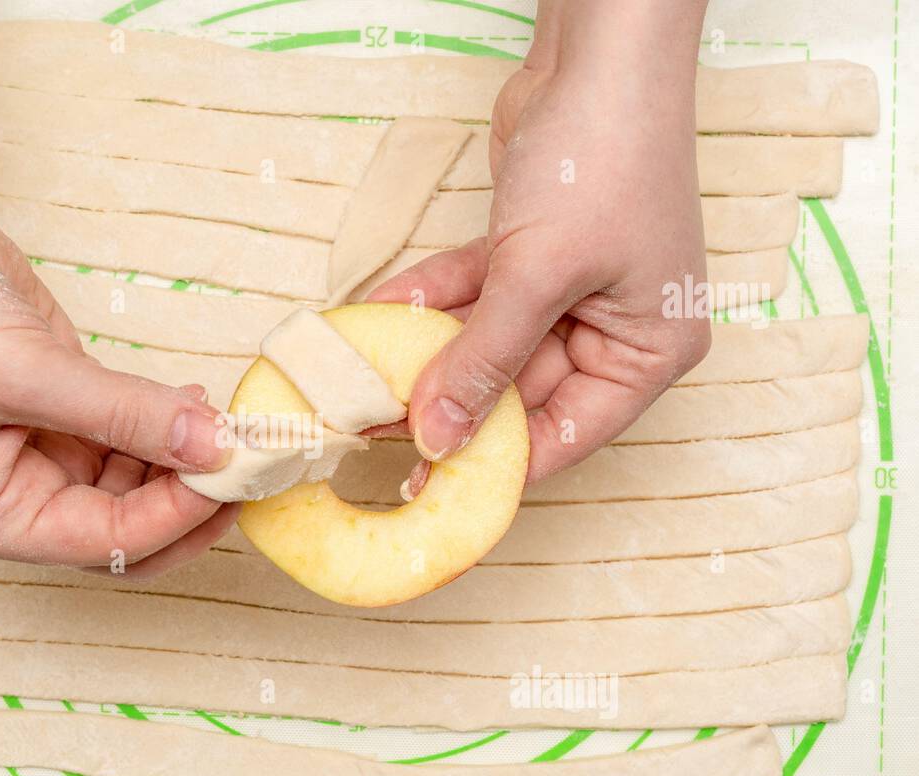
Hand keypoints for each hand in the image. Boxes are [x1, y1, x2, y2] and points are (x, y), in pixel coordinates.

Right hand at [0, 194, 237, 577]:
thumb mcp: (25, 371)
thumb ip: (124, 412)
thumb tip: (215, 444)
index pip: (108, 542)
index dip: (176, 513)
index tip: (233, 471)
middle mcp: (20, 501)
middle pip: (129, 527)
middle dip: (189, 498)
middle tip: (251, 461)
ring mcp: (44, 456)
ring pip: (138, 484)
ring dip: (185, 459)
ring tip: (228, 420)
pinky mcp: (64, 413)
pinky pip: (130, 437)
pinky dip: (166, 425)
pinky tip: (196, 402)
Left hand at [369, 0, 710, 487]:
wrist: (594, 53)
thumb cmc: (603, 158)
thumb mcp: (538, 276)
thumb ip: (484, 360)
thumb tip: (437, 437)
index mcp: (649, 352)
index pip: (565, 435)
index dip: (496, 464)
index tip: (430, 486)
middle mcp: (613, 331)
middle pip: (515, 393)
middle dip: (446, 401)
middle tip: (374, 428)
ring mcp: (568, 293)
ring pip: (485, 345)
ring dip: (425, 352)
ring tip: (362, 377)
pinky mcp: (528, 258)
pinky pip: (472, 298)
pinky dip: (430, 302)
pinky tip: (378, 315)